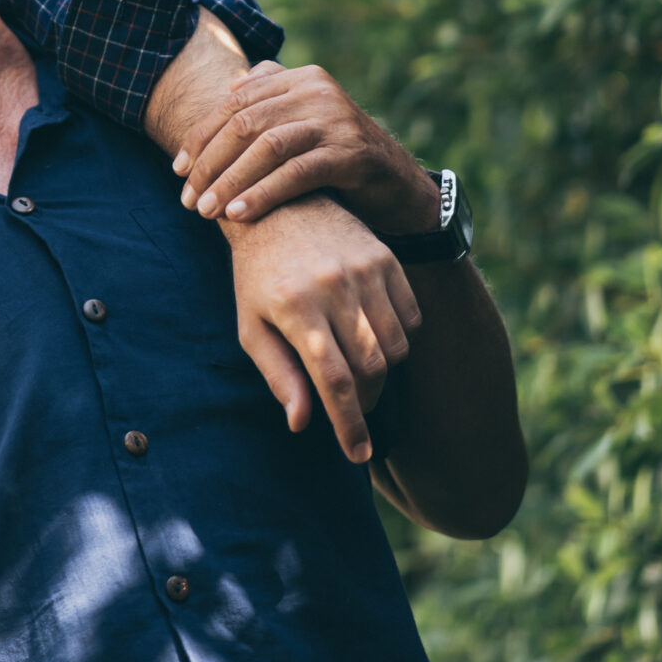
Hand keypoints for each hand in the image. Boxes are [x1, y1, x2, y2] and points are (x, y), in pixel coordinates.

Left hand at [175, 61, 440, 232]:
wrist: (399, 185)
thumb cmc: (338, 156)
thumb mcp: (304, 124)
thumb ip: (273, 100)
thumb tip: (230, 86)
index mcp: (299, 78)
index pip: (235, 104)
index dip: (201, 137)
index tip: (178, 170)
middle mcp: (317, 90)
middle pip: (245, 124)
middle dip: (210, 163)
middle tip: (188, 199)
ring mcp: (336, 119)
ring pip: (266, 147)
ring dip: (230, 181)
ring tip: (207, 211)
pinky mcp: (351, 153)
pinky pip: (296, 173)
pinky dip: (262, 194)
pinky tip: (239, 214)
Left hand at [225, 195, 420, 462]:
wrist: (279, 208)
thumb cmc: (258, 276)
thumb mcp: (252, 326)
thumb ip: (279, 375)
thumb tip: (302, 423)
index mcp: (295, 307)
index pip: (334, 381)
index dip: (349, 425)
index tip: (357, 454)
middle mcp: (333, 287)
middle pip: (371, 369)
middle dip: (365, 401)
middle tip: (352, 407)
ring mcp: (364, 270)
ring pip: (395, 348)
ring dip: (382, 372)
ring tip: (358, 370)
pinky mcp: (385, 260)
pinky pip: (410, 319)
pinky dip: (399, 340)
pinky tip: (373, 337)